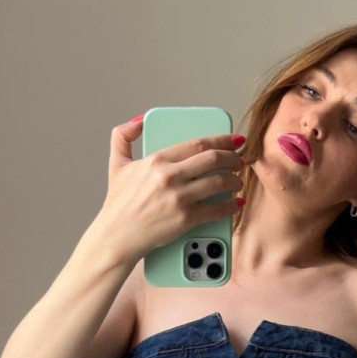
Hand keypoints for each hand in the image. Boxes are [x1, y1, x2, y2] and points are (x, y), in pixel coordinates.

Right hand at [90, 116, 245, 264]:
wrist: (116, 237)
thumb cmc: (118, 205)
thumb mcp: (116, 165)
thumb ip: (123, 137)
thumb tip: (139, 120)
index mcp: (156, 160)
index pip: (198, 143)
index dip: (222, 139)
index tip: (234, 140)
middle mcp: (170, 176)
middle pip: (213, 159)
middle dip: (233, 158)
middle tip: (240, 159)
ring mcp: (179, 198)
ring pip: (219, 182)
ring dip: (234, 181)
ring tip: (237, 181)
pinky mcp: (186, 219)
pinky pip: (217, 209)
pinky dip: (231, 205)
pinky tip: (236, 203)